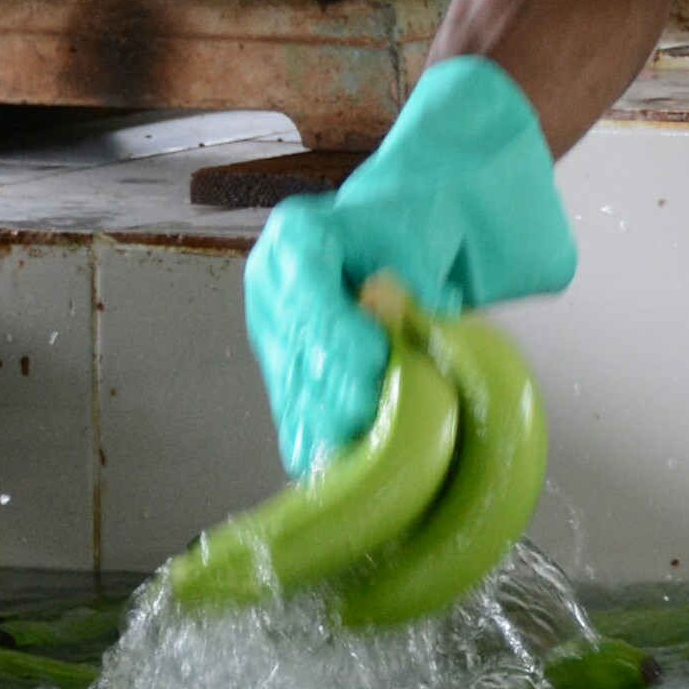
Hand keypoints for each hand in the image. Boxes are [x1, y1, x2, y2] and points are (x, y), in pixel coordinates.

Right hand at [244, 57, 575, 473]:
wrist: (408, 234)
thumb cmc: (416, 226)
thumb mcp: (418, 238)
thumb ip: (404, 279)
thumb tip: (388, 315)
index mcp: (295, 241)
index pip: (307, 295)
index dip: (339, 335)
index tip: (378, 360)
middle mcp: (270, 287)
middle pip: (295, 349)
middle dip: (341, 387)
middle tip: (385, 413)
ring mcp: (271, 331)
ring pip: (292, 389)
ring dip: (333, 422)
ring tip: (375, 444)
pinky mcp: (284, 370)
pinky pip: (295, 413)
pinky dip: (323, 438)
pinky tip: (351, 461)